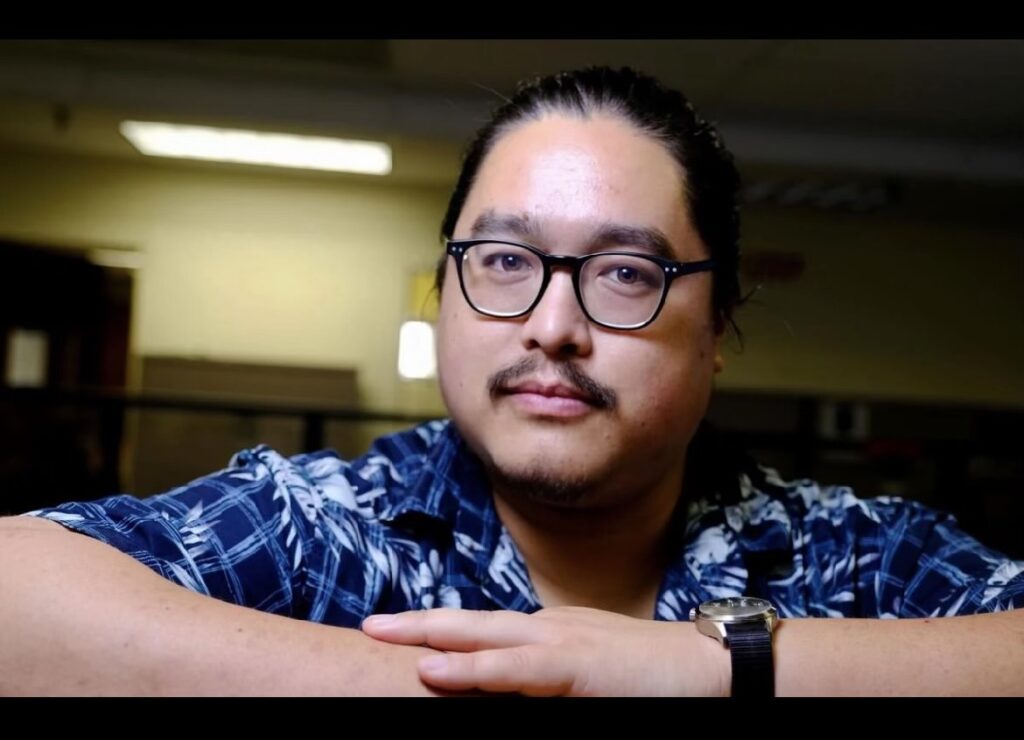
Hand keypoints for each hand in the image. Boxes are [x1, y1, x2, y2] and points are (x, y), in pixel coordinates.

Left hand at [362, 606, 727, 695]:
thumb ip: (549, 678)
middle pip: (471, 624)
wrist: (710, 668)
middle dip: (418, 624)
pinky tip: (437, 671)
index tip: (399, 631)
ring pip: (483, 637)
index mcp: (549, 632)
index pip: (483, 630)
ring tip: (384, 633)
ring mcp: (561, 641)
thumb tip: (512, 689)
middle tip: (370, 624)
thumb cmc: (652, 676)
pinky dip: (472, 670)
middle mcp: (548, 629)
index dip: (440, 629)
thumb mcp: (590, 673)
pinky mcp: (576, 665)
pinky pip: (513, 669)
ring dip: (431, 636)